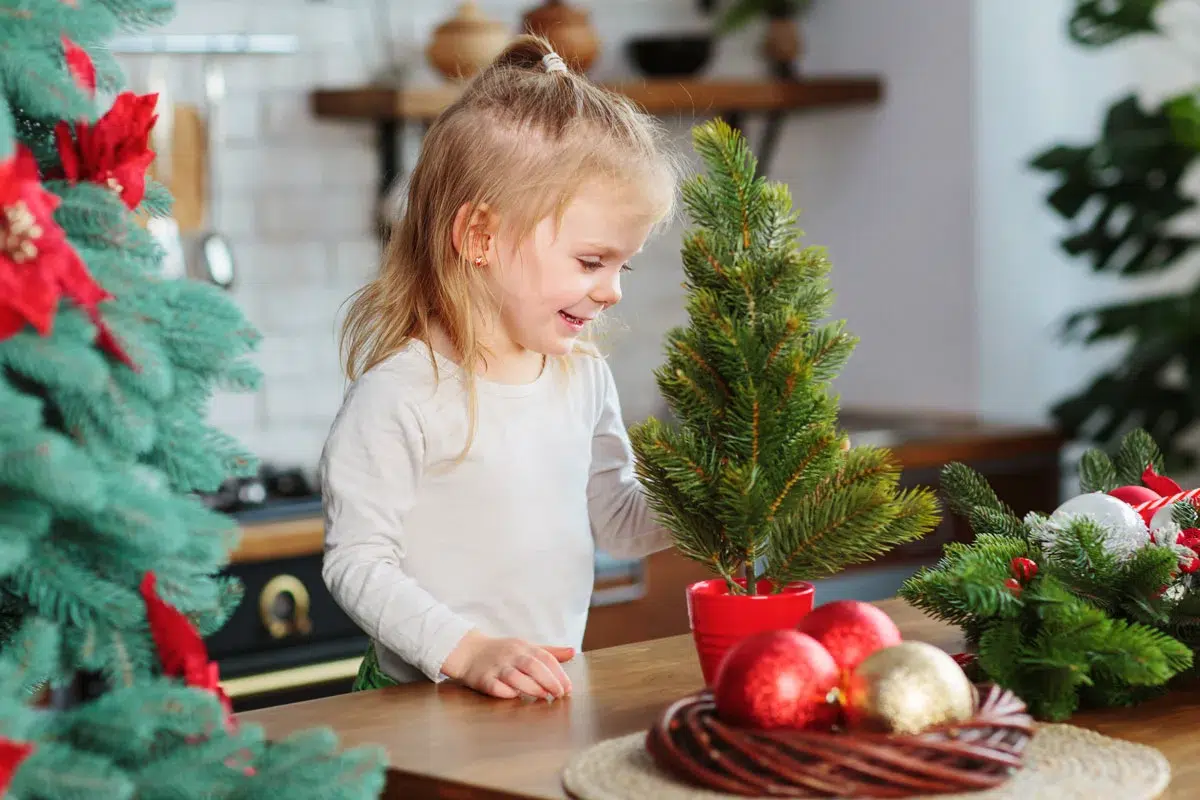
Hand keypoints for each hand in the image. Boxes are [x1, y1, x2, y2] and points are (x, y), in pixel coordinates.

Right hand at [441, 630, 574, 699]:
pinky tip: (516, 697)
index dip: (559, 673)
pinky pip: (496, 687)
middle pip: (533, 666)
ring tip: (543, 697)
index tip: (568, 688)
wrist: (468, 651)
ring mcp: (496, 667)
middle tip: (559, 694)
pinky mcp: (483, 679)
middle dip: (549, 681)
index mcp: (523, 647)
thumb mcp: (526, 647)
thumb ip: (549, 652)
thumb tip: (572, 651)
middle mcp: (511, 655)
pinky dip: (507, 692)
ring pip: (516, 677)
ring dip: (532, 687)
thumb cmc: (502, 652)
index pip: (545, 657)